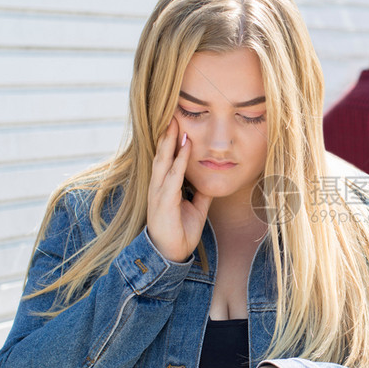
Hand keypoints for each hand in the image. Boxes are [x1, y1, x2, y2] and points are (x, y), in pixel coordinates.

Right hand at [147, 120, 211, 261]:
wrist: (171, 254)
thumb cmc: (180, 231)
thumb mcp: (196, 207)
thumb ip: (200, 192)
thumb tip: (209, 179)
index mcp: (164, 186)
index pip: (167, 158)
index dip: (172, 141)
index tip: (177, 121)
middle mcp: (158, 186)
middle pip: (162, 154)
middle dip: (167, 134)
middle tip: (173, 112)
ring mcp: (159, 193)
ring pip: (164, 161)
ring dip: (170, 141)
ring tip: (175, 122)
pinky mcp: (163, 202)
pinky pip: (173, 177)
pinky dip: (179, 161)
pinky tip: (185, 148)